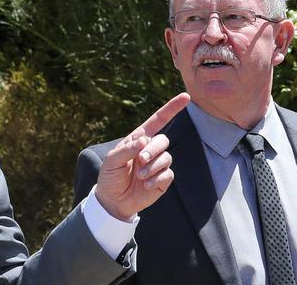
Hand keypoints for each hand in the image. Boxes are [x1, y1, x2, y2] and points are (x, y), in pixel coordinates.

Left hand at [95, 93, 189, 220]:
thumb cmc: (110, 176)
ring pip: (167, 157)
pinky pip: (168, 173)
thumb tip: (144, 140)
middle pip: (163, 140)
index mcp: (138, 139)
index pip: (158, 120)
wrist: (113, 200)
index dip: (172, 108)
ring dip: (153, 166)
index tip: (186, 96)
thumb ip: (127, 149)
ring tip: (140, 176)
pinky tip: (146, 184)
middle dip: (153, 150)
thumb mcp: (112, 160)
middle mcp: (150, 149)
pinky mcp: (163, 179)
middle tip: (140, 161)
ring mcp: (158, 164)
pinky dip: (157, 179)